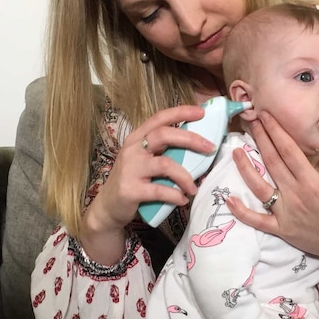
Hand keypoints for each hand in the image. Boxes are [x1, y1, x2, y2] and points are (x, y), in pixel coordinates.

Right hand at [82, 105, 214, 253]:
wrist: (108, 207)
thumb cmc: (133, 180)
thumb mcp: (144, 160)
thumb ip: (164, 151)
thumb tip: (199, 148)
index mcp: (137, 138)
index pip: (159, 118)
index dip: (181, 112)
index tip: (201, 112)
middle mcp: (132, 149)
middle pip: (164, 135)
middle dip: (191, 139)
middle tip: (210, 148)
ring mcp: (130, 169)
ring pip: (165, 164)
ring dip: (185, 176)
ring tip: (194, 187)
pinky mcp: (130, 190)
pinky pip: (160, 190)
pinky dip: (176, 195)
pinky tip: (183, 200)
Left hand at [227, 112, 318, 290]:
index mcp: (312, 181)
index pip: (289, 150)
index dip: (275, 131)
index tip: (265, 115)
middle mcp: (296, 195)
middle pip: (272, 163)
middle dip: (260, 139)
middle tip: (251, 121)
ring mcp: (286, 213)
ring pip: (260, 188)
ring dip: (245, 169)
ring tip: (235, 152)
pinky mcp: (281, 229)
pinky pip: (258, 221)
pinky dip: (242, 212)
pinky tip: (229, 199)